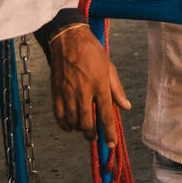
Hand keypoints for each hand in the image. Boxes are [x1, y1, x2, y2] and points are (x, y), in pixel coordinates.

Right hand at [49, 23, 129, 145]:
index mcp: (99, 85)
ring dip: (79, 129)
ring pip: (73, 122)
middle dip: (92, 135)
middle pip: (87, 123)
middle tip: (95, 137)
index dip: (109, 133)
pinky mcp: (56, 92)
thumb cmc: (91, 51)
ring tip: (83, 128)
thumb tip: (125, 106)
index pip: (106, 116)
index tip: (111, 144)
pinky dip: (64, 125)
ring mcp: (68, 93)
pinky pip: (59, 115)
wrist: (68, 39)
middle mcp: (83, 91)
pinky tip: (69, 125)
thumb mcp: (109, 67)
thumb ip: (117, 89)